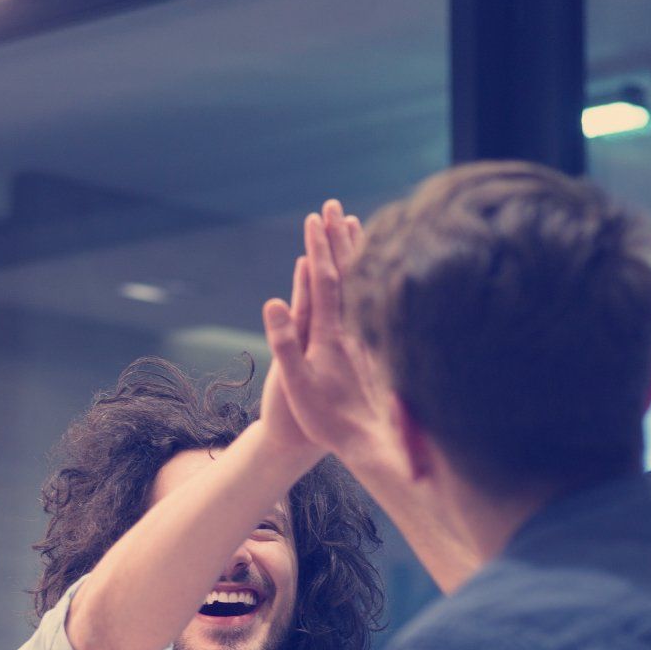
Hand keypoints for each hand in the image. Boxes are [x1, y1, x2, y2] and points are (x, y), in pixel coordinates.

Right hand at [261, 200, 399, 473]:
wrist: (371, 444)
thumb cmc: (329, 421)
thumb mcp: (297, 386)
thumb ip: (286, 342)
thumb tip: (274, 302)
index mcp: (332, 334)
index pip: (326, 280)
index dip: (318, 248)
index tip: (313, 218)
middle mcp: (354, 328)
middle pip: (348, 273)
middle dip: (337, 237)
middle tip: (332, 205)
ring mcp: (367, 335)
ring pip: (364, 283)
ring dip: (356, 251)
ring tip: (353, 223)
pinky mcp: (376, 345)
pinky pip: (372, 301)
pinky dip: (369, 277)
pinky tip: (371, 269)